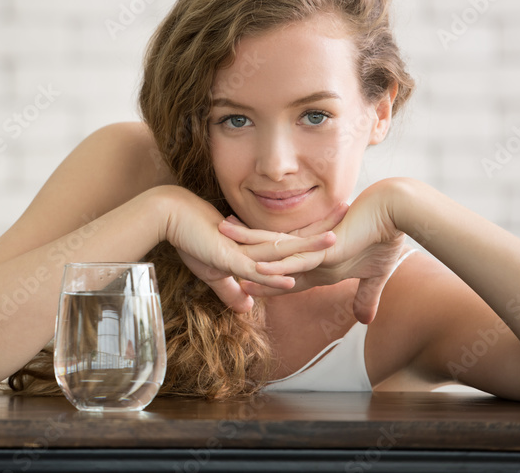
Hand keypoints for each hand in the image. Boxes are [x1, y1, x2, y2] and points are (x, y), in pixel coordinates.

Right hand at [157, 186, 335, 313]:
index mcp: (256, 247)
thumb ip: (232, 290)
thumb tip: (248, 306)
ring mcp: (243, 251)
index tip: (340, 226)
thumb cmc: (190, 240)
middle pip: (295, 238)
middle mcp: (255, 245)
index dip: (315, 234)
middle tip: (350, 212)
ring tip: (334, 239)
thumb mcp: (214, 272)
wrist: (170, 217)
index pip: (292, 242)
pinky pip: (254, 269)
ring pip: (280, 249)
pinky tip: (291, 279)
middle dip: (322, 228)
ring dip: (306, 246)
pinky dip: (273, 275)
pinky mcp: (228, 259)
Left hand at [219, 180, 406, 323]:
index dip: (262, 278)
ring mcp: (314, 251)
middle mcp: (309, 254)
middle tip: (213, 252)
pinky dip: (279, 266)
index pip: (283, 272)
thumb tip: (366, 320)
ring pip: (273, 252)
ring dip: (247, 249)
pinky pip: (296, 259)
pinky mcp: (324, 249)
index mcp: (316, 261)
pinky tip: (258, 269)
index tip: (241, 281)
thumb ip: (365, 296)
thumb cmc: (387, 237)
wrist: (396, 211)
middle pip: (268, 257)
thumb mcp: (375, 274)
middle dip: (242, 257)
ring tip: (218, 244)